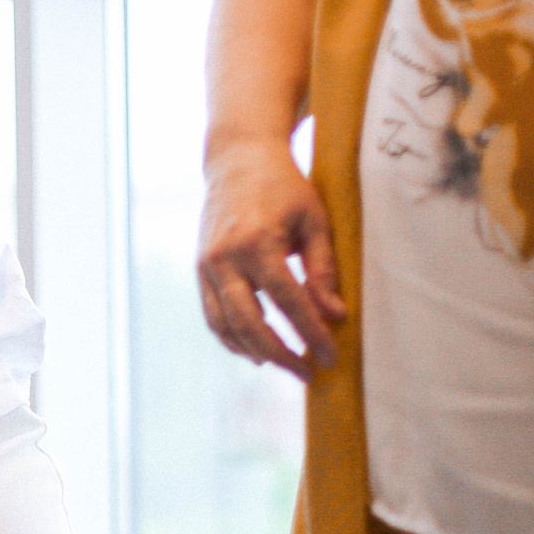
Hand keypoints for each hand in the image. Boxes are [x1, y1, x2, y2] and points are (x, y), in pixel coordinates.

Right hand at [197, 141, 346, 378]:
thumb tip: (334, 315)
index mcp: (259, 242)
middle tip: (304, 373)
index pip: (288, 301)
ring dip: (253, 351)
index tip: (327, 357)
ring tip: (281, 363)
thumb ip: (322, 270)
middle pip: (250, 323)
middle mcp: (226, 258)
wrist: (238, 160)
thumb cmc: (284, 187)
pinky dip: (232, 338)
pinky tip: (255, 349)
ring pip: (225, 326)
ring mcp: (207, 266)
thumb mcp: (314, 220)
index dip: (309, 332)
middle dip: (279, 354)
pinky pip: (213, 316)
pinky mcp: (199, 271)